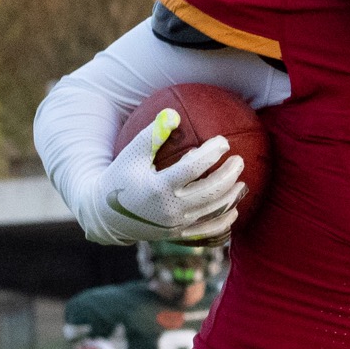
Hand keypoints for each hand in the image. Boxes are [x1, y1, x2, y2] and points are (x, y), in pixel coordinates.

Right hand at [84, 110, 245, 245]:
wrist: (107, 216)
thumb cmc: (120, 178)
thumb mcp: (131, 155)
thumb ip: (152, 134)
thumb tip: (174, 113)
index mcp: (159, 187)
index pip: (194, 168)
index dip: (212, 153)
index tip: (223, 141)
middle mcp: (170, 208)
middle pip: (211, 191)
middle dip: (229, 175)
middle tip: (239, 160)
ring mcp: (176, 224)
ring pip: (214, 211)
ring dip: (232, 196)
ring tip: (242, 182)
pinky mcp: (179, 235)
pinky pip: (208, 231)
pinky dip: (224, 221)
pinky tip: (234, 210)